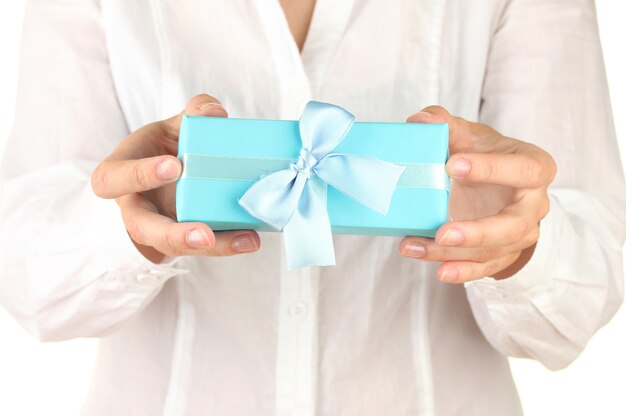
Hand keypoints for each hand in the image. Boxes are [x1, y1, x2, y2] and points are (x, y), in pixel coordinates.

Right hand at [91, 94, 260, 262]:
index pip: (111, 180)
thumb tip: (215, 114)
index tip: (175, 166)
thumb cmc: (162, 151)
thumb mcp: (170, 128)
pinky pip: (205, 247)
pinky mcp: (185, 241)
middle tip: (204, 234)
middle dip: (174, 235)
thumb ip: (191, 115)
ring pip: (178, 247)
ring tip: (246, 240)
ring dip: (214, 247)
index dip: (139, 175)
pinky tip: (251, 238)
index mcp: (119, 177)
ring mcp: (159, 231)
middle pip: (144, 230)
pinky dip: (229, 243)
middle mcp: (136, 210)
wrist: (169, 179)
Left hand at [399, 106, 555, 282]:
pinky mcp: (503, 254)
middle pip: (513, 225)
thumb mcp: (471, 135)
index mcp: (533, 168)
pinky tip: (438, 271)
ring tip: (415, 247)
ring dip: (453, 254)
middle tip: (442, 232)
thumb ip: (446, 124)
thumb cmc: (485, 155)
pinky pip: (484, 268)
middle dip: (477, 232)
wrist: (496, 185)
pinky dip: (460, 271)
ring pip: (493, 251)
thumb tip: (419, 121)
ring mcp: (520, 234)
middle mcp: (533, 205)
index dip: (491, 169)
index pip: (524, 170)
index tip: (451, 165)